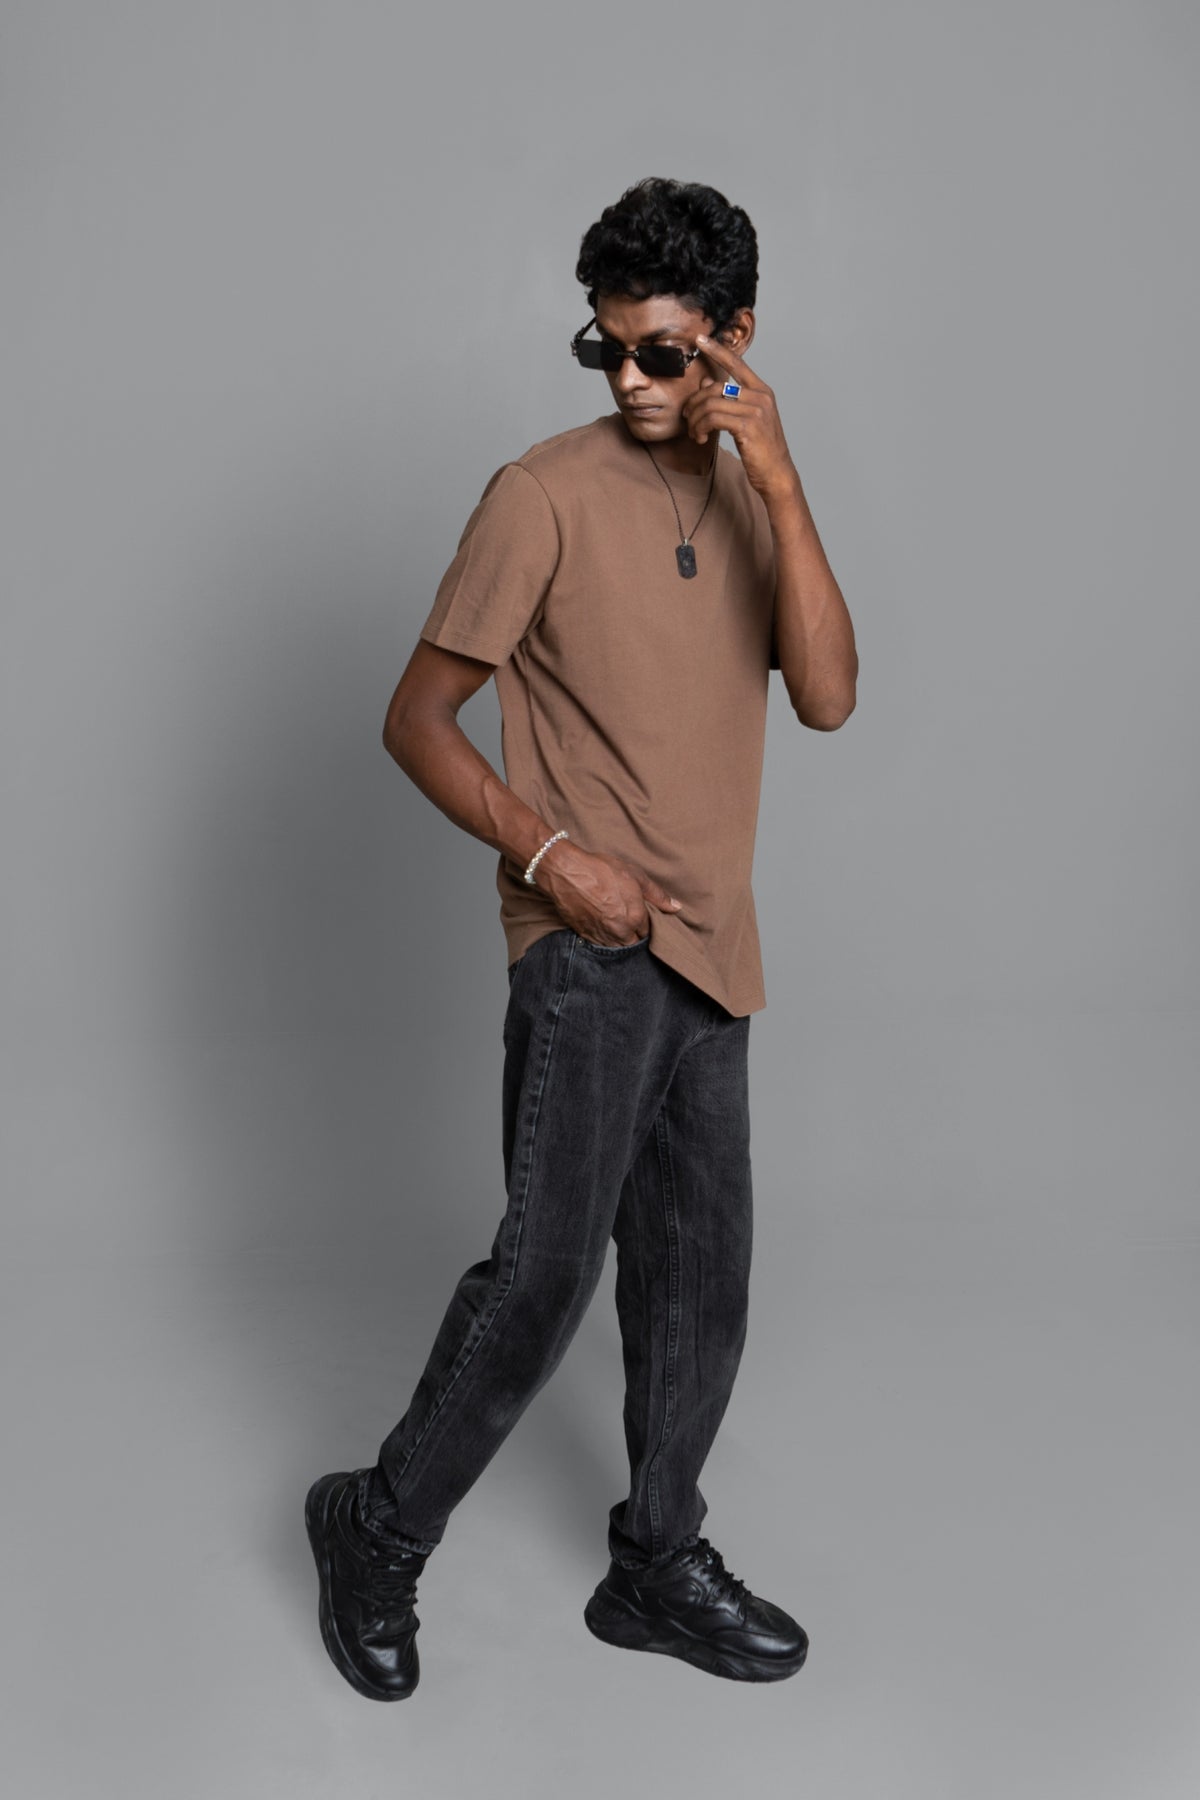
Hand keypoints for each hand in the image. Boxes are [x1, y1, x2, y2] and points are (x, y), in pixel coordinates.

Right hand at [534, 839, 680, 945]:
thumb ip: (657, 895)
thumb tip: (676, 908)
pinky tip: (602, 927)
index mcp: (636, 918)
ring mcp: (602, 936)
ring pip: (617, 948)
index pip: (648, 933)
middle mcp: (620, 931)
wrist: (567, 872)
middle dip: (634, 935)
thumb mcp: (635, 876)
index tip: (641, 916)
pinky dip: (604, 940)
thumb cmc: (601, 870)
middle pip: (634, 943)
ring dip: (620, 940)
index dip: (645, 924)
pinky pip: (600, 946)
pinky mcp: (585, 936)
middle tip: (629, 921)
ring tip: (616, 925)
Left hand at [682, 336, 798, 507]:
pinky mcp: (748, 426)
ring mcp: (756, 411)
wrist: (776, 473)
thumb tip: (705, 383)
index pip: (736, 363)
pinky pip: (713, 418)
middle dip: (694, 403)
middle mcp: (761, 396)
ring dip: (695, 420)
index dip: (716, 350)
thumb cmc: (760, 448)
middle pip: (715, 388)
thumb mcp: (746, 419)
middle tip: (687, 419)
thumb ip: (727, 400)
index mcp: (762, 390)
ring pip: (710, 404)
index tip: (699, 339)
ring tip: (694, 433)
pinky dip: (701, 428)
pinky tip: (701, 438)